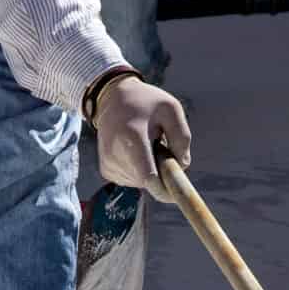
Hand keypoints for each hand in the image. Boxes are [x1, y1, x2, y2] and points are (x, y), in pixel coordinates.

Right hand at [93, 76, 191, 201]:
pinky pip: (131, 180)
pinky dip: (139, 170)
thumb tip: (181, 167)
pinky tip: (135, 150)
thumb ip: (182, 138)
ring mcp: (109, 164)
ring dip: (149, 169)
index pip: (149, 178)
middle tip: (160, 146)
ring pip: (141, 183)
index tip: (177, 190)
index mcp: (132, 137)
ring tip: (145, 144)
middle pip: (147, 181)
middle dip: (160, 172)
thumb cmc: (146, 103)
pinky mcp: (106, 170)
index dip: (165, 189)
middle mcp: (116, 153)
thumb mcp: (171, 109)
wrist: (113, 98)